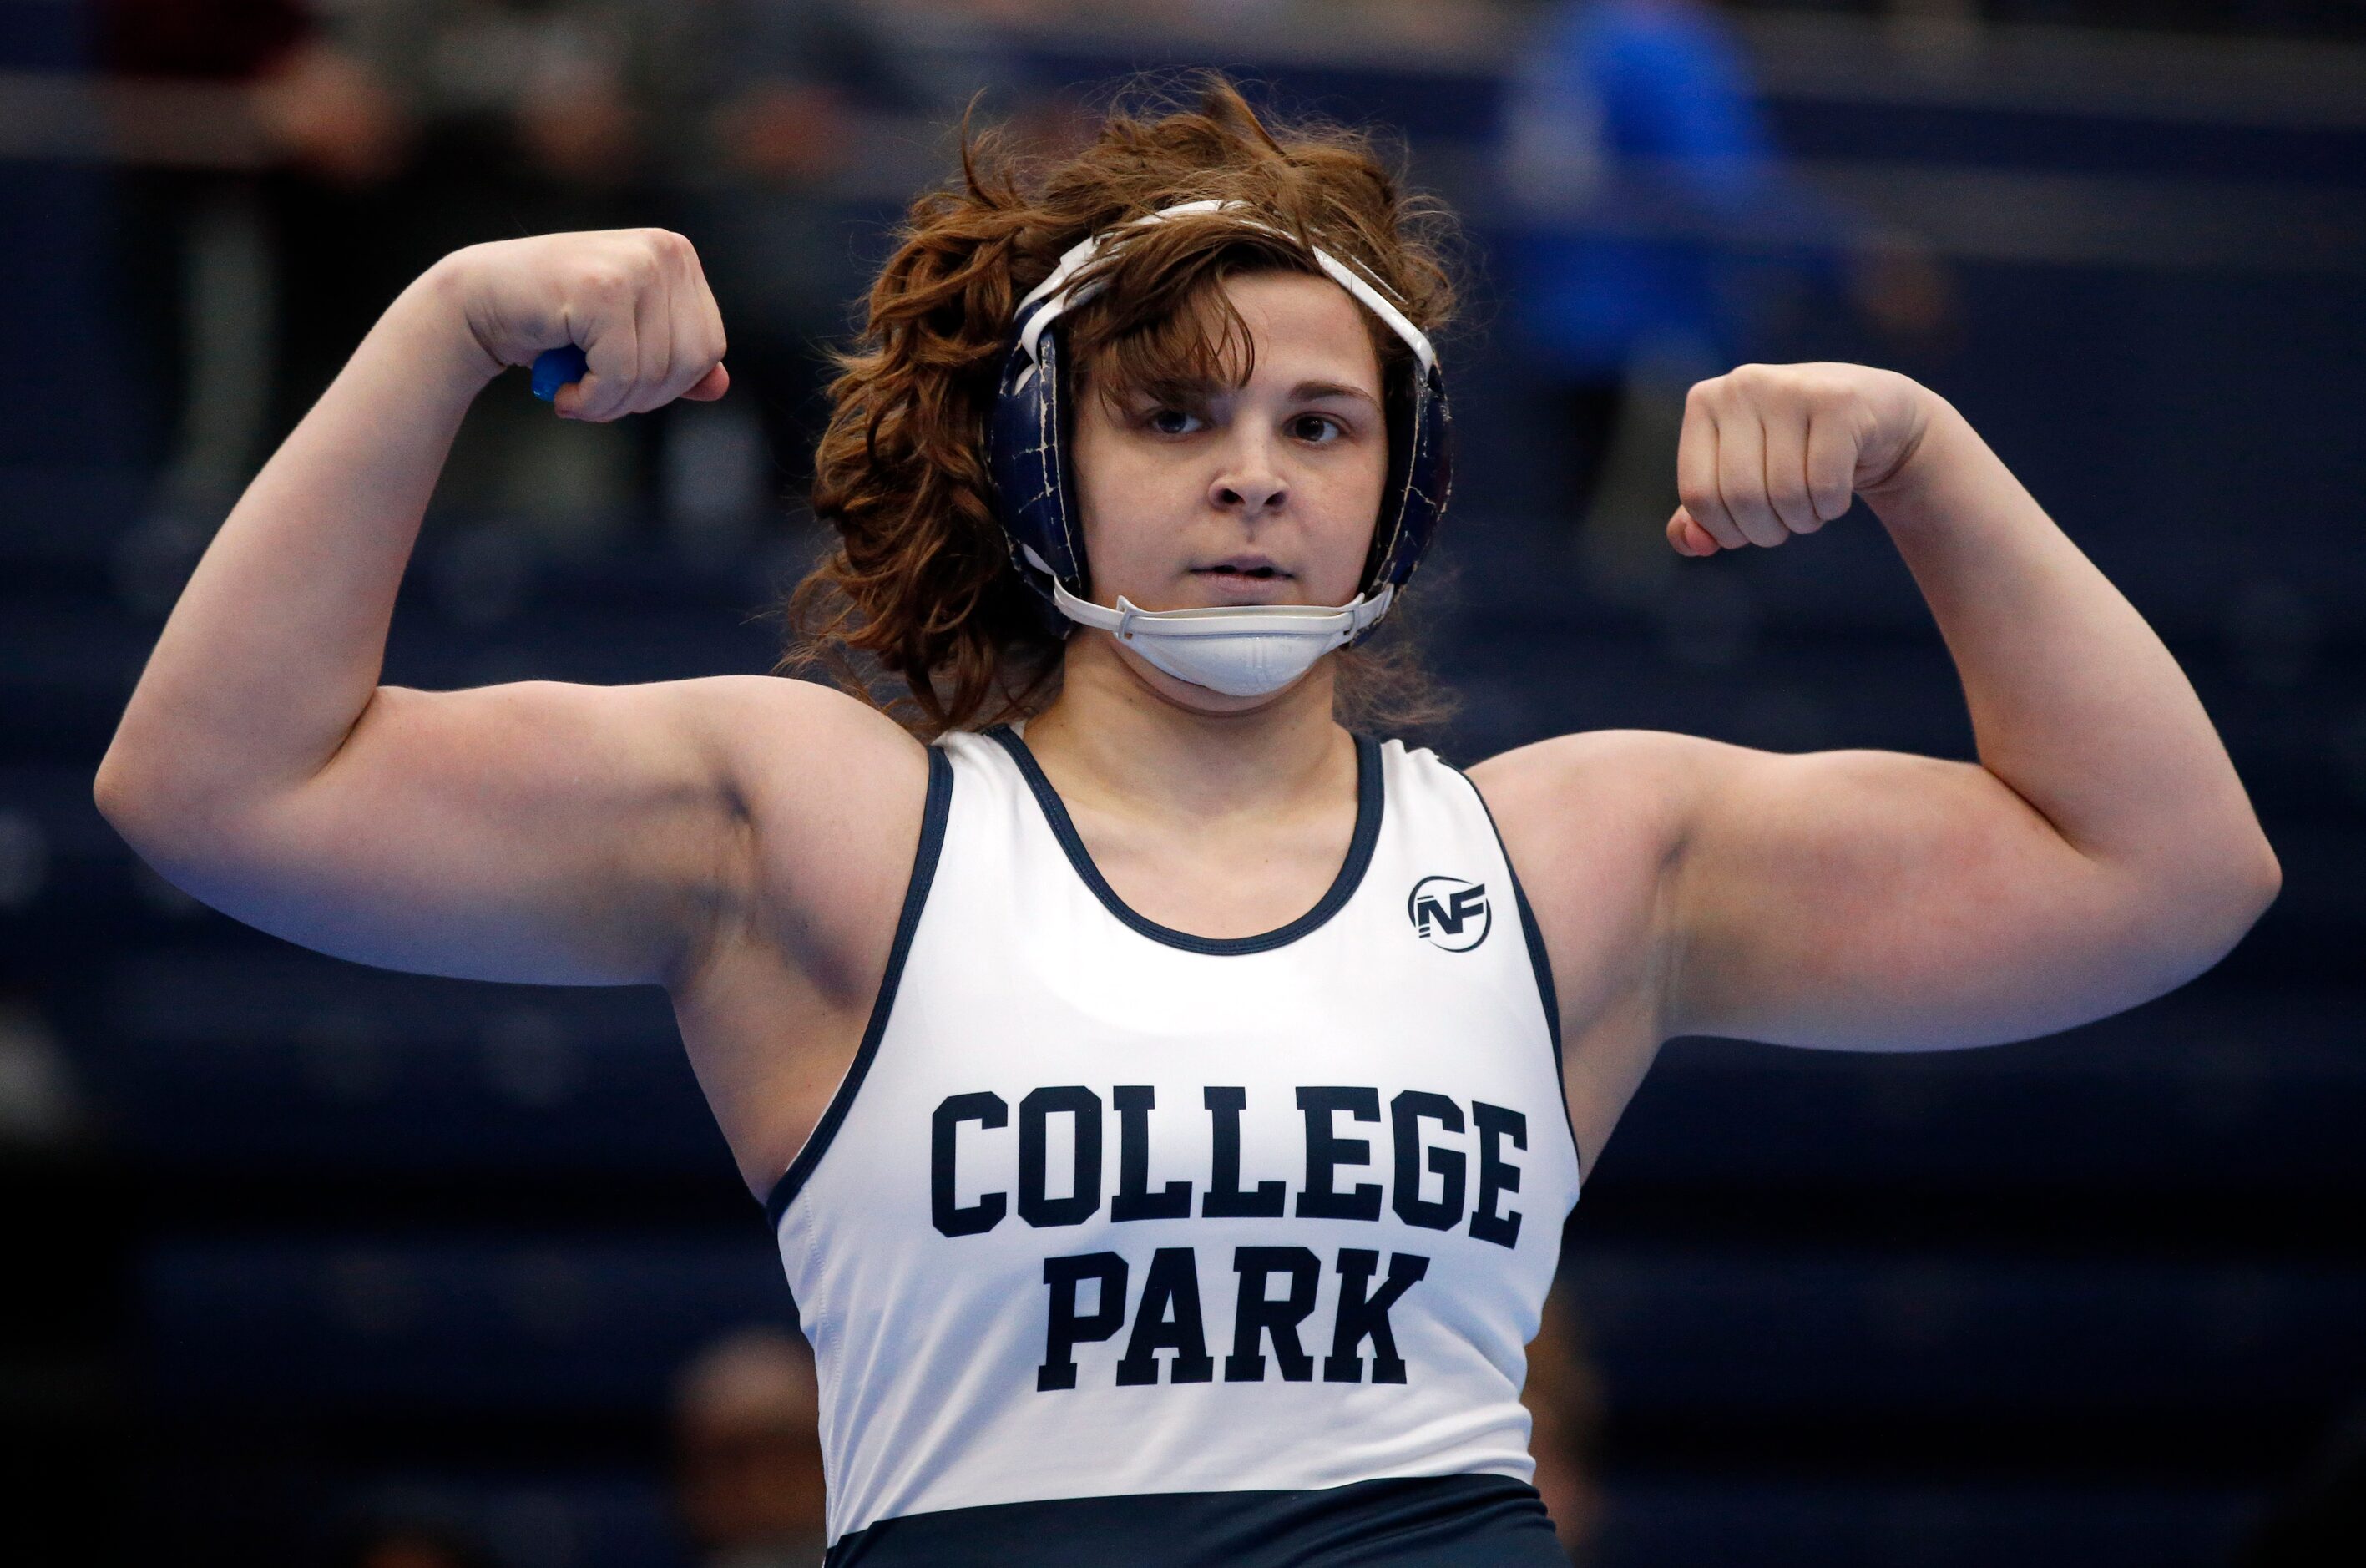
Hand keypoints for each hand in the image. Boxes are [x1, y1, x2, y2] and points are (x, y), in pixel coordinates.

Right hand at [436, 230, 728, 420]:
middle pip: (691, 362)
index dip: (670, 385)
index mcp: (677, 256)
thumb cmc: (553, 322)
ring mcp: (635, 264)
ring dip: (610, 404)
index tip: (624, 387)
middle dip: (643, 398)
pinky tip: (563, 392)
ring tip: (574, 393)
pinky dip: (591, 400)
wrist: (478, 301)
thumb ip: (673, 360)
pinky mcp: (603, 288)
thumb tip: (720, 386)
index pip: (709, 346)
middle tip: (596, 397)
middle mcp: (663, 250)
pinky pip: (620, 374)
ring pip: (656, 373)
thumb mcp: (624, 340)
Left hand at [1668, 362, 1931, 555]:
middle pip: (1741, 496)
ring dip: (1803, 521)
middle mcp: (1742, 384)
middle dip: (1766, 531)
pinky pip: (1825, 485)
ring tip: (1813, 505)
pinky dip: (1832, 507)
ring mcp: (1790, 386)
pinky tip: (1840, 491)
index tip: (1748, 528)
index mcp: (1704, 401)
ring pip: (1785, 494)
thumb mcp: (1742, 480)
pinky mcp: (1839, 400)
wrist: (1876, 416)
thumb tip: (1693, 545)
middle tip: (1787, 523)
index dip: (1725, 531)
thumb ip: (1702, 517)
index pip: (1698, 494)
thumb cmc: (1796, 453)